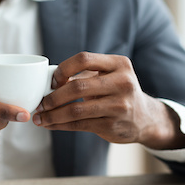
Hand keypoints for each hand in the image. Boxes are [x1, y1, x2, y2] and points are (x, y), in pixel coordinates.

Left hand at [32, 52, 184, 149]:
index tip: (53, 80)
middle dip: (53, 97)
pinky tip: (50, 124)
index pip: (84, 59)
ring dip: (52, 115)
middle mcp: (122, 83)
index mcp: (119, 64)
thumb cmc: (118, 93)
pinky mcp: (112, 125)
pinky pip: (79, 125)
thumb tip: (47, 81)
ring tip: (39, 117)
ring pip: (76, 110)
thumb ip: (86, 74)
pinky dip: (60, 125)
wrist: (145, 118)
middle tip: (40, 103)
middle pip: (77, 86)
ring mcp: (119, 105)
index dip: (63, 69)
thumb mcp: (110, 76)